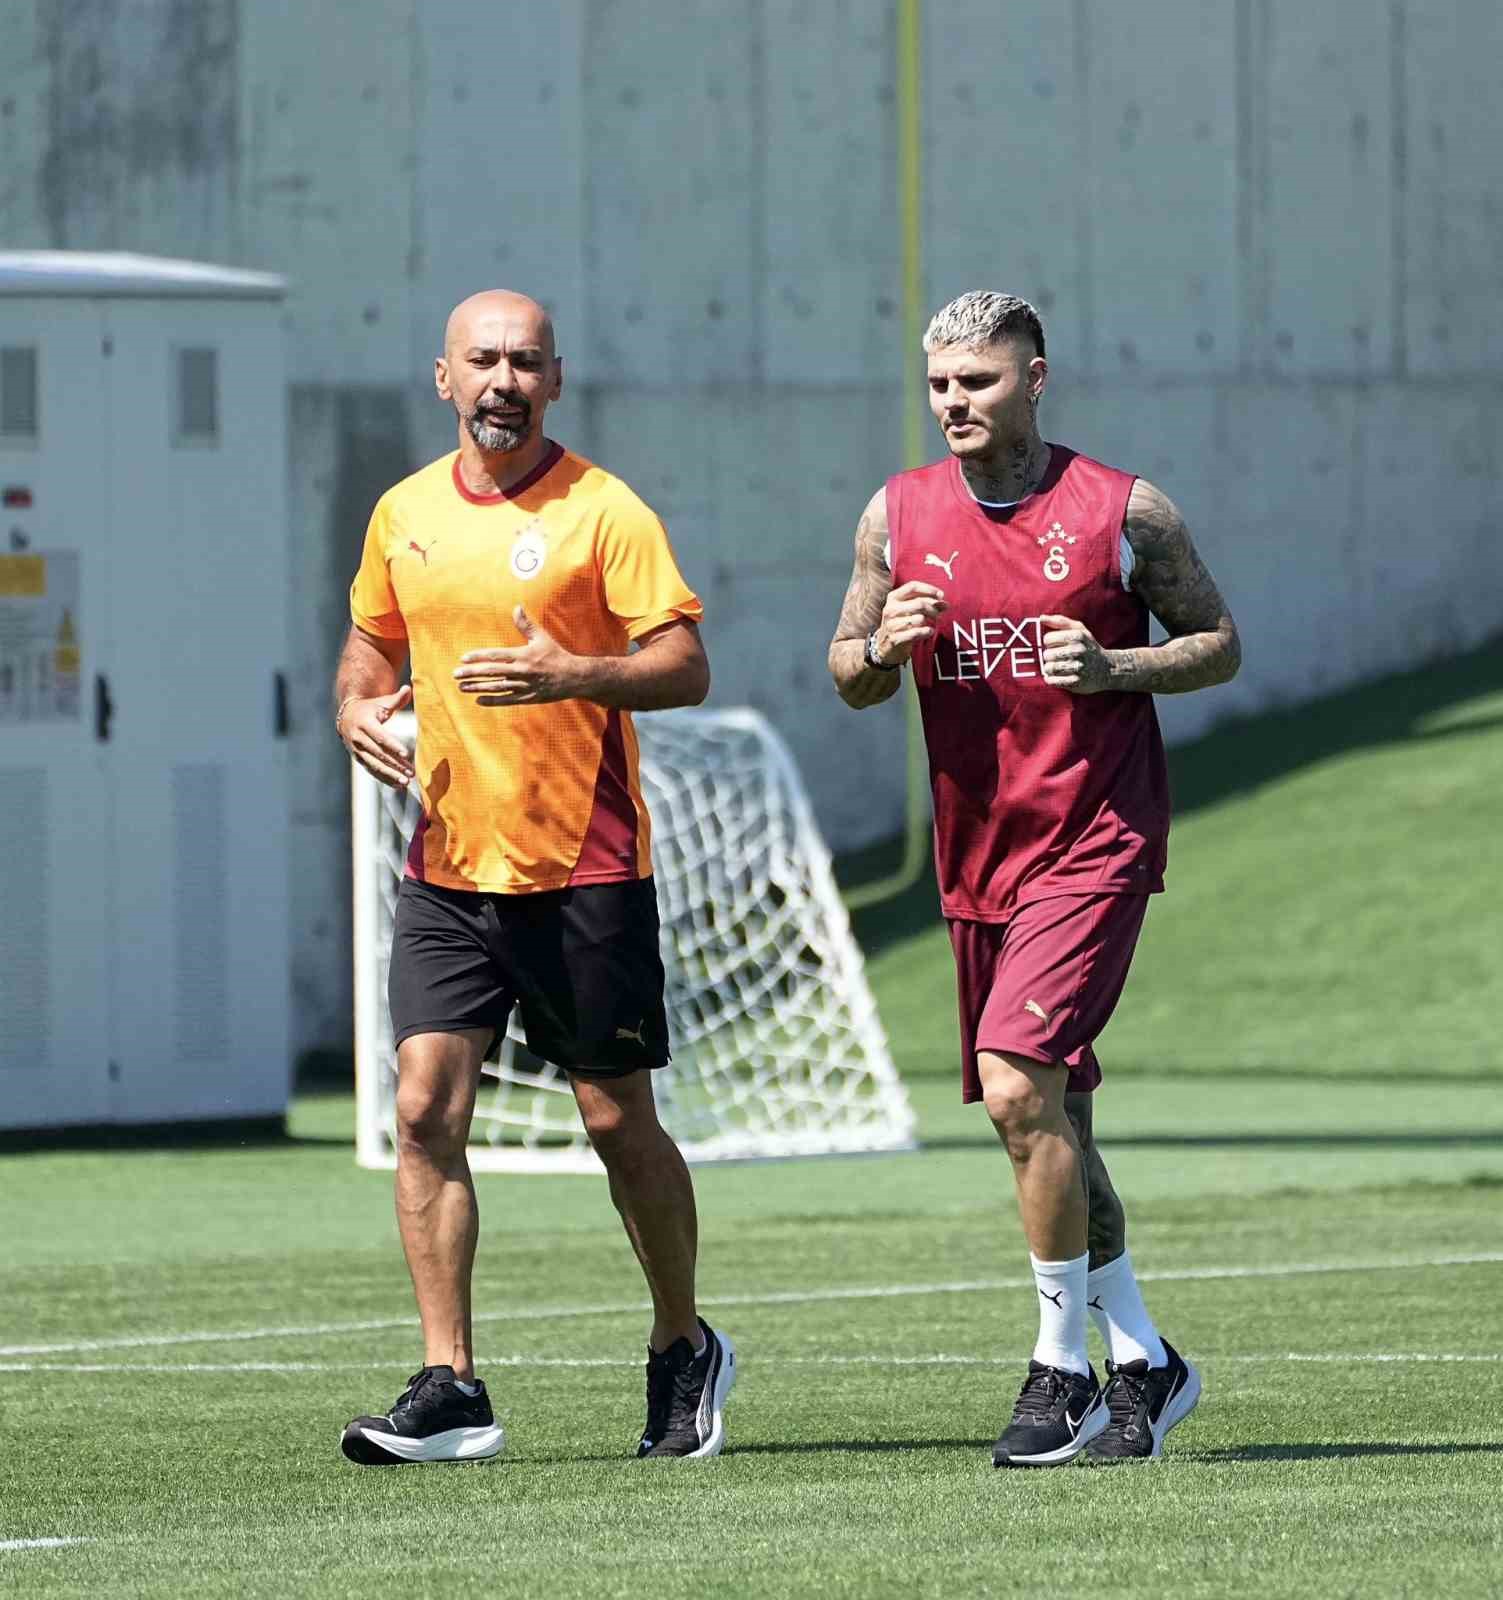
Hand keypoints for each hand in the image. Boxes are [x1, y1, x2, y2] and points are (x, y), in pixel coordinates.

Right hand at [339, 684, 414, 787]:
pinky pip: (372, 771)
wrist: (347, 716)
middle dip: (395, 764)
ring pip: (375, 765)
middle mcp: (359, 739)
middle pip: (379, 754)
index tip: (406, 753)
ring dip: (391, 775)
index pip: (380, 737)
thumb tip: (408, 689)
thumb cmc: (370, 708)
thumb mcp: (381, 702)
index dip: (393, 745)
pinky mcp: (359, 758)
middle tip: (410, 773)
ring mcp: (357, 751)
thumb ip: (396, 699)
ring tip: (405, 782)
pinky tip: (397, 785)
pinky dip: (384, 778)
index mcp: (365, 724)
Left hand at [453, 606, 581, 704]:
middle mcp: (521, 671)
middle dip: (471, 673)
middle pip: (491, 672)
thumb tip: (516, 607)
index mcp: (523, 655)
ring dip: (477, 687)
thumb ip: (526, 625)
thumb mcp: (542, 638)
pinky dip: (492, 700)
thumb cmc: (556, 655)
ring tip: (462, 687)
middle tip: (455, 674)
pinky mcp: (527, 698)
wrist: (574, 677)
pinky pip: (506, 700)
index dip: (478, 657)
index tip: (463, 658)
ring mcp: (524, 686)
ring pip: (496, 687)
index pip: (496, 656)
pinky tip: (479, 699)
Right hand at [873, 581, 947, 666]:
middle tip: (938, 615)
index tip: (941, 595)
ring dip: (930, 622)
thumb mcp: (910, 610)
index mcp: (893, 597)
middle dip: (934, 609)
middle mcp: (890, 609)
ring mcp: (891, 624)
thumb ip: (927, 604)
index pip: (913, 586)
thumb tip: (945, 604)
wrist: (885, 646)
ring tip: (931, 624)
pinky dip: (927, 632)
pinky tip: (929, 632)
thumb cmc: (901, 623)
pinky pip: (917, 632)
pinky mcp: (894, 638)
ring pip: (919, 619)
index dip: (929, 589)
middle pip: (919, 603)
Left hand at [1040, 614, 1112, 693]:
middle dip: (1050, 657)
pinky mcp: (1075, 682)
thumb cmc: (1088, 647)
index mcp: (1078, 635)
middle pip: (1047, 654)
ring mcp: (1078, 667)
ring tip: (1059, 667)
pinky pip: (1052, 681)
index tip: (1057, 645)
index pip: (1047, 639)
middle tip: (1059, 658)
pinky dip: (1051, 679)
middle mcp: (1078, 650)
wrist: (1107, 670)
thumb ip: (1060, 622)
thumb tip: (1042, 618)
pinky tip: (1058, 676)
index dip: (1049, 643)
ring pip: (1048, 668)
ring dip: (1050, 669)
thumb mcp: (1079, 630)